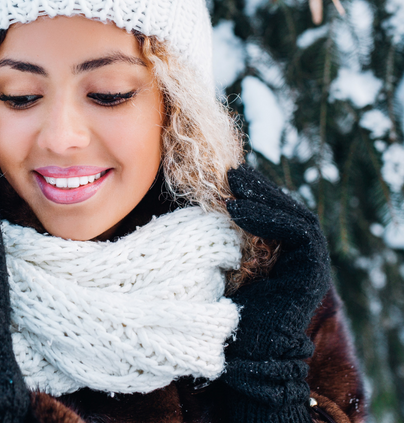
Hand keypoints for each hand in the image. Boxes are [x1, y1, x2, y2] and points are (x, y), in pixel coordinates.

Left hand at [222, 165, 330, 420]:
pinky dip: (270, 218)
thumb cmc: (222, 305)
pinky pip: (300, 232)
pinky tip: (238, 211)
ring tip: (233, 186)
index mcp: (280, 251)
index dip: (255, 190)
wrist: (239, 349)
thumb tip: (207, 202)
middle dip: (260, 187)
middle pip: (288, 209)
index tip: (226, 176)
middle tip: (232, 172)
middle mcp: (298, 255)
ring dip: (264, 197)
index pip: (275, 210)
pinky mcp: (313, 271)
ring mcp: (309, 262)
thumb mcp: (221, 260)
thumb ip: (226, 235)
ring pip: (296, 216)